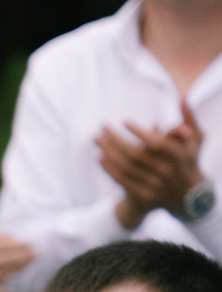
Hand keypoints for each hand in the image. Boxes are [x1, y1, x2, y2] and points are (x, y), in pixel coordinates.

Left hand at [100, 113, 206, 228]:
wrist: (186, 195)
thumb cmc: (189, 160)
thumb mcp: (195, 140)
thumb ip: (188, 119)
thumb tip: (181, 96)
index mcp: (178, 156)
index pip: (155, 142)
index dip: (138, 132)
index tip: (124, 121)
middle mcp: (165, 171)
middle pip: (134, 154)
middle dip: (115, 139)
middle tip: (103, 127)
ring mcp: (153, 185)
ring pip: (125, 167)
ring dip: (108, 152)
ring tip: (96, 138)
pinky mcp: (143, 195)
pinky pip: (122, 181)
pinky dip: (110, 169)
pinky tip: (100, 157)